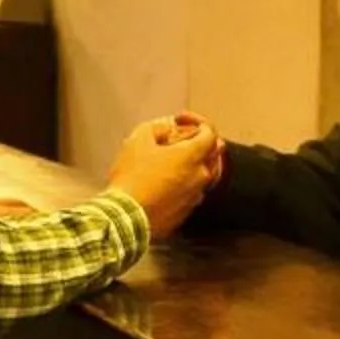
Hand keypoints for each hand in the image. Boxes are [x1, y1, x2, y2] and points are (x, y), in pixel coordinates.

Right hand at [105, 115, 222, 238]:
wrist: (126, 217)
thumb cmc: (133, 177)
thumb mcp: (138, 140)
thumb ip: (157, 127)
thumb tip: (167, 128)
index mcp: (192, 156)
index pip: (210, 133)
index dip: (198, 122)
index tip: (181, 121)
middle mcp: (200, 177)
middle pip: (213, 156)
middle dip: (200, 144)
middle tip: (182, 140)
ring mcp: (194, 198)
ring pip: (202, 177)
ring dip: (192, 167)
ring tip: (173, 163)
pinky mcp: (185, 214)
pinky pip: (190, 195)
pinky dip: (183, 185)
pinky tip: (165, 184)